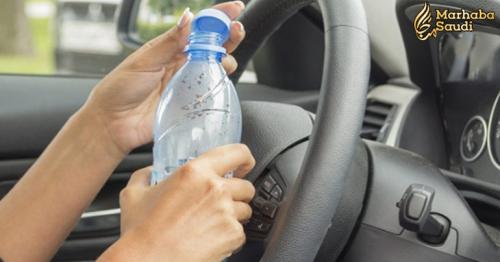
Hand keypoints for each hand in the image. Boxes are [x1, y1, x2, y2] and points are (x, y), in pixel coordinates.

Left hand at [80, 1, 245, 155]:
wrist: (112, 124)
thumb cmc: (120, 89)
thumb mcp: (143, 61)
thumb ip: (168, 42)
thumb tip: (188, 17)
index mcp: (169, 48)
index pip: (198, 27)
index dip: (218, 16)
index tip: (235, 9)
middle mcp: (181, 64)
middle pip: (213, 45)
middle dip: (230, 36)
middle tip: (237, 30)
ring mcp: (187, 84)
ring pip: (216, 68)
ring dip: (227, 61)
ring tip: (224, 62)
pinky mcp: (190, 104)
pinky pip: (211, 93)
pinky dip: (220, 86)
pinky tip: (219, 84)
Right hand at [99, 144, 255, 261]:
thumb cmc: (140, 232)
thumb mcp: (134, 194)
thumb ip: (145, 175)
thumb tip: (150, 171)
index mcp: (195, 172)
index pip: (237, 152)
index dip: (244, 159)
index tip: (243, 165)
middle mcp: (215, 189)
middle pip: (246, 185)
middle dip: (237, 193)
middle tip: (221, 202)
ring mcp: (226, 212)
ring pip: (245, 209)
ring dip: (234, 215)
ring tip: (212, 223)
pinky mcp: (232, 235)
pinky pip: (241, 232)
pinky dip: (230, 236)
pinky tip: (211, 238)